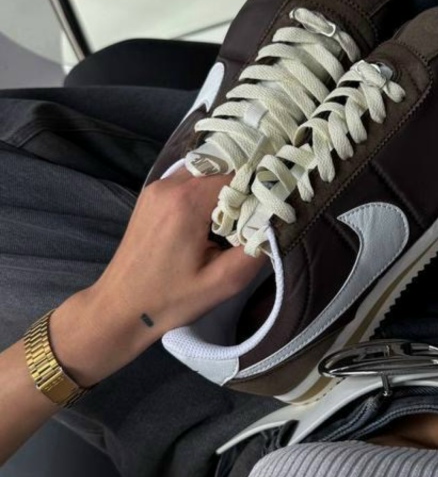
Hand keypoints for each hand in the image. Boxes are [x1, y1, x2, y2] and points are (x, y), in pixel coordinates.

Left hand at [90, 166, 264, 342]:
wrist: (120, 308)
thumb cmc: (170, 299)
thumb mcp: (223, 283)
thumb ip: (256, 249)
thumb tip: (278, 223)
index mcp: (187, 202)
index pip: (238, 174)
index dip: (259, 188)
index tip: (272, 209)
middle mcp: (169, 185)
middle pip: (222, 168)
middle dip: (243, 187)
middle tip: (255, 215)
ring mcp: (157, 187)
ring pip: (206, 170)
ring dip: (224, 188)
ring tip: (234, 218)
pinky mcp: (151, 195)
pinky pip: (188, 179)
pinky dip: (206, 190)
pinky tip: (211, 217)